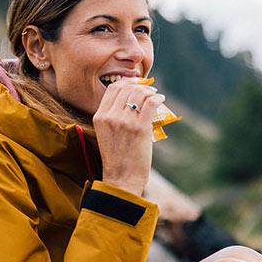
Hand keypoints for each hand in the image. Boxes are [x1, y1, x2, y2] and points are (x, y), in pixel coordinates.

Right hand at [93, 78, 164, 196]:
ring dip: (150, 92)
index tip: (136, 83)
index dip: (127, 82)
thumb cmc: (117, 159)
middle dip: (140, 86)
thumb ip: (113, 117)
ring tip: (156, 95)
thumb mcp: (106, 134)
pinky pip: (151, 103)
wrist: (121, 179)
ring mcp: (125, 121)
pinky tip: (161, 100)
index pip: (113, 89)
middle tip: (149, 89)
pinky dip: (158, 98)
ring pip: (139, 94)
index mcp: (99, 117)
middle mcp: (110, 116)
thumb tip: (132, 100)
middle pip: (127, 88)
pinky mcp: (140, 128)